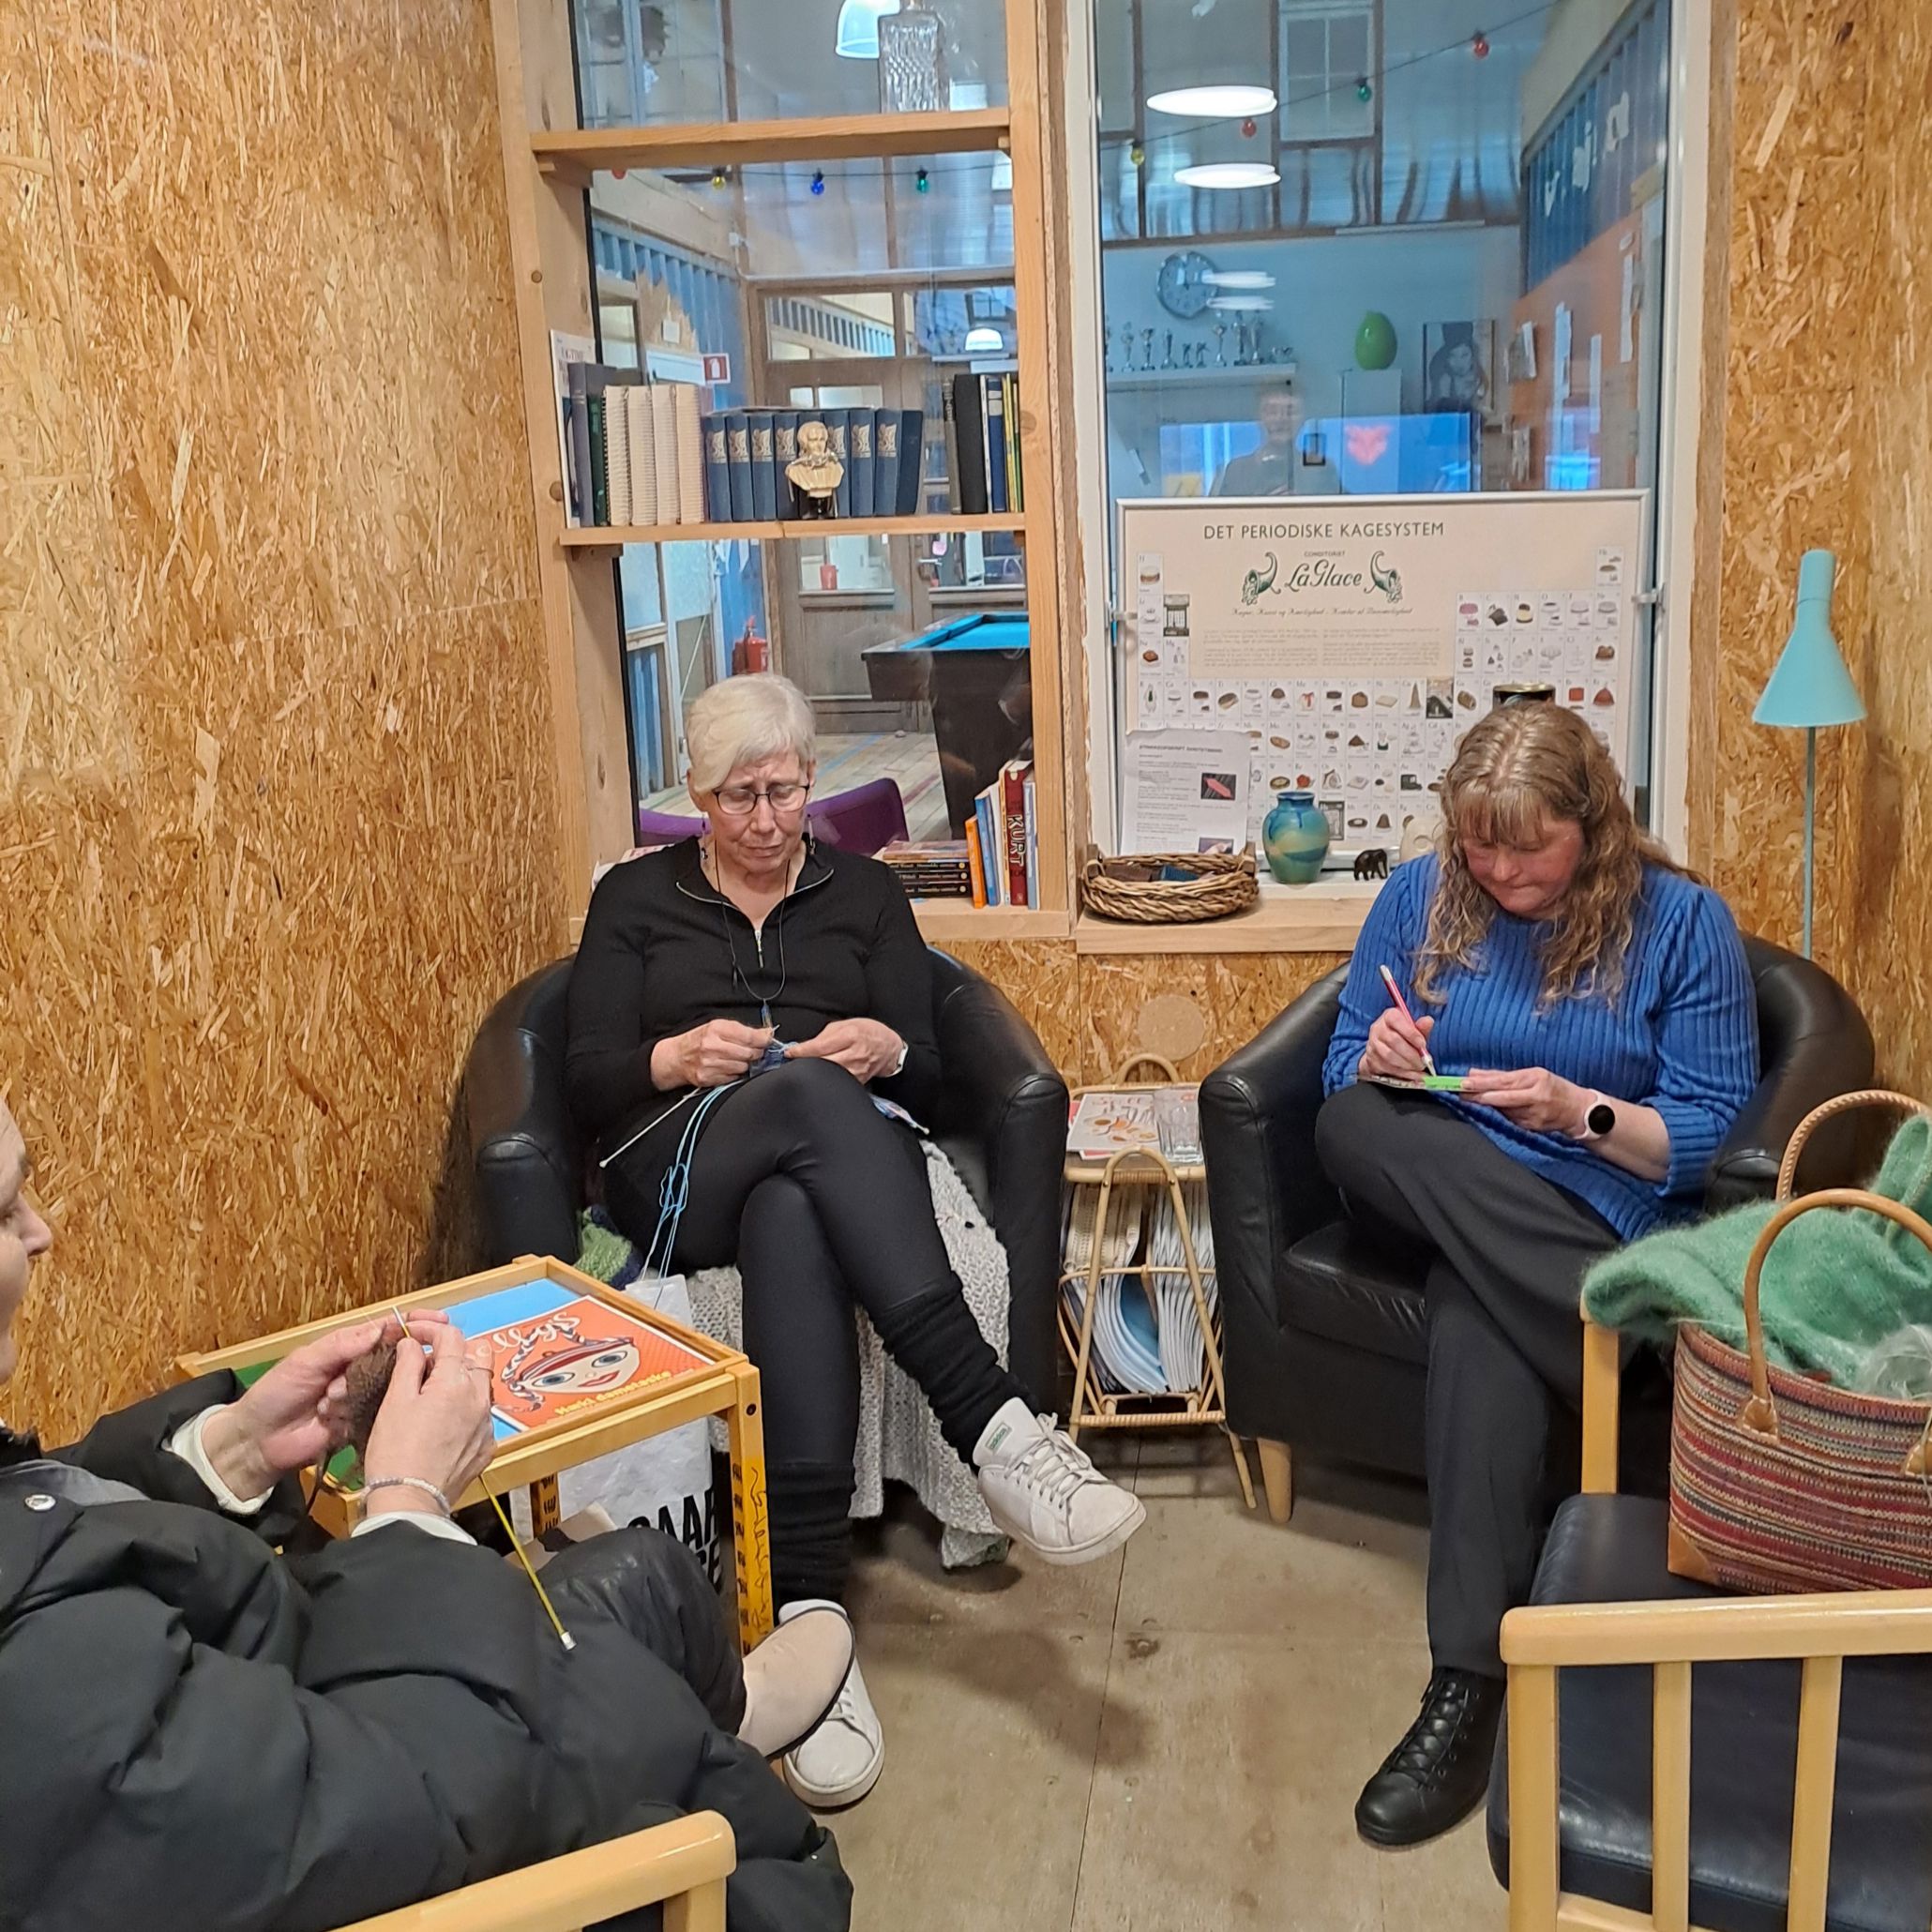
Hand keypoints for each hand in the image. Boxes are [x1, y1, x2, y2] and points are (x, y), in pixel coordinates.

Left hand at [202, 1311, 453, 1496]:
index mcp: (348, 1348)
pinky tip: (335, 1420)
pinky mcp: (363, 1425)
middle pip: (396, 1359)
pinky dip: (359, 1417)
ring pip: (387, 1389)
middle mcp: (361, 1370)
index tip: (441, 1321)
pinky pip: (378, 1416)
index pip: (388, 1329)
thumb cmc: (277, 1392)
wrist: (257, 1441)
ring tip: (328, 1403)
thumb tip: (383, 1327)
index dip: (414, 1324)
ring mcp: (364, 1398)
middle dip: (385, 1366)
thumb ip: (343, 1345)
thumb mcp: (305, 1361)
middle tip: (358, 1379)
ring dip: (359, 1394)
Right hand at [361, 1322, 496, 1517]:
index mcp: (456, 1383)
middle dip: (452, 1352)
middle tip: (425, 1361)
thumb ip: (408, 1365)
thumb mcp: (395, 1401)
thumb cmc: (396, 1454)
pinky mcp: (486, 1446)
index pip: (452, 1337)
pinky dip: (465, 1409)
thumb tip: (413, 1344)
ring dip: (460, 1380)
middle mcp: (480, 1399)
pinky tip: (442, 1420)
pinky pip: (481, 1415)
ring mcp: (487, 1424)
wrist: (410, 1501)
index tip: (414, 1333)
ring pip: (481, 1386)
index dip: (430, 1329)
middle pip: (476, 1356)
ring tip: (430, 1392)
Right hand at [655, 1019, 772, 1088]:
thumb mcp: (718, 1026)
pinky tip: (727, 1067)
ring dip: (745, 1064)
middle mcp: (712, 1046)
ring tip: (735, 1059)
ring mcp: (710, 1063)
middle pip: (749, 1053)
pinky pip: (733, 1077)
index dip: (764, 1040)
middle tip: (753, 1051)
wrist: (675, 1057)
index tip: (768, 1040)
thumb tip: (766, 1033)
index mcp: (716, 1029)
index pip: (749, 1036)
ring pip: (743, 1067)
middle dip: (755, 1052)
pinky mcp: (708, 1078)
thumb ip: (743, 1030)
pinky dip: (734, 1073)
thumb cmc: (698, 1040)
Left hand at [784, 1018, 904, 1083]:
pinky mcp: (857, 1081)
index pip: (819, 1046)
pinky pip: (837, 1082)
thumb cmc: (866, 1032)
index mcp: (850, 1036)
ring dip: (814, 1073)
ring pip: (828, 1075)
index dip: (800, 1051)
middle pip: (822, 1063)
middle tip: (794, 1062)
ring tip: (806, 1070)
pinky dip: (825, 1080)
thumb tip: (805, 1046)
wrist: (888, 1047)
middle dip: (805, 1063)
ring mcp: (856, 1070)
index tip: (789, 1053)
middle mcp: (854, 1054)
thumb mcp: (845, 1024)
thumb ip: (825, 1035)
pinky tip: (819, 1076)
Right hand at [1360, 1007, 1435, 1080]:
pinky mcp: (1372, 1059)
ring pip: (1389, 1056)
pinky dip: (1403, 1073)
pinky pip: (1387, 1068)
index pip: (1397, 1020)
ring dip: (1407, 1065)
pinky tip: (1414, 1075)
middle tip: (1423, 1061)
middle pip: (1393, 1041)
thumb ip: (1421, 1027)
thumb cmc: (1403, 1035)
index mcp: (1389, 1016)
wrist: (1385, 1048)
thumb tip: (1428, 1021)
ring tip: (1419, 1068)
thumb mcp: (1414, 1029)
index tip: (1423, 1044)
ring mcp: (1373, 1045)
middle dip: (1411, 1053)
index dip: (1411, 1033)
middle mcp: (1378, 1029)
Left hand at [1461, 1066, 1589, 1134]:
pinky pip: (1510, 1119)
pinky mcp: (1532, 1127)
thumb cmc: (1555, 1087)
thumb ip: (1503, 1075)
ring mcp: (1534, 1115)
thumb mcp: (1534, 1075)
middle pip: (1502, 1098)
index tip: (1465, 1082)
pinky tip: (1492, 1109)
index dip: (1483, 1083)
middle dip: (1479, 1096)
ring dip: (1487, 1105)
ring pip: (1503, 1110)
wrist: (1580, 1110)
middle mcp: (1536, 1098)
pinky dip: (1500, 1113)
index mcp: (1537, 1080)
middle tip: (1461, 1093)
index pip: (1504, 1082)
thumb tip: (1475, 1072)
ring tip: (1471, 1098)